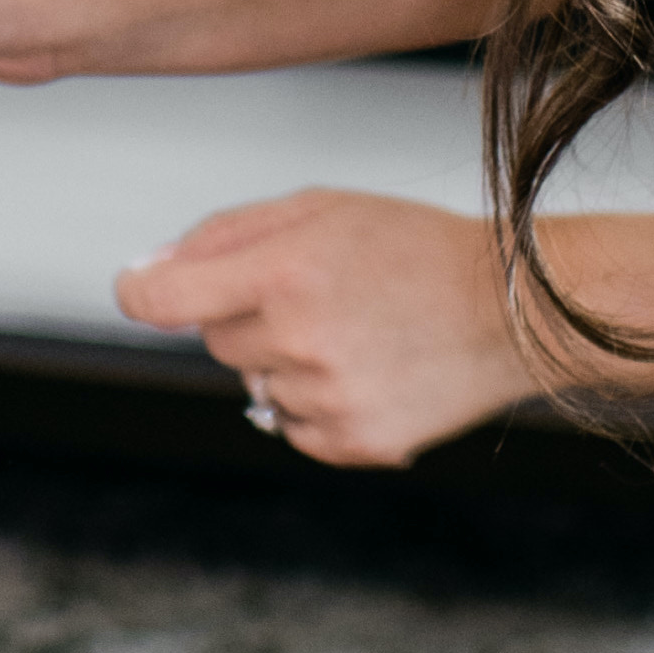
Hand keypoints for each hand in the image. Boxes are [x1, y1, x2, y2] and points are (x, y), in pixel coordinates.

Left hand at [115, 190, 538, 468]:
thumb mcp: (319, 209)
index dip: (141, 292)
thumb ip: (223, 236)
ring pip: (256, 386)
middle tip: (320, 294)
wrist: (512, 309)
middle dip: (250, 316)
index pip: (164, 299)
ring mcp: (329, 398)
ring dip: (287, 363)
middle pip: (216, 340)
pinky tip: (369, 370)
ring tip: (358, 333)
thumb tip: (143, 273)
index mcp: (285, 272)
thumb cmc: (414, 250)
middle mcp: (301, 340)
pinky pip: (294, 427)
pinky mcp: (356, 443)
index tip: (141, 290)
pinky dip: (317, 404)